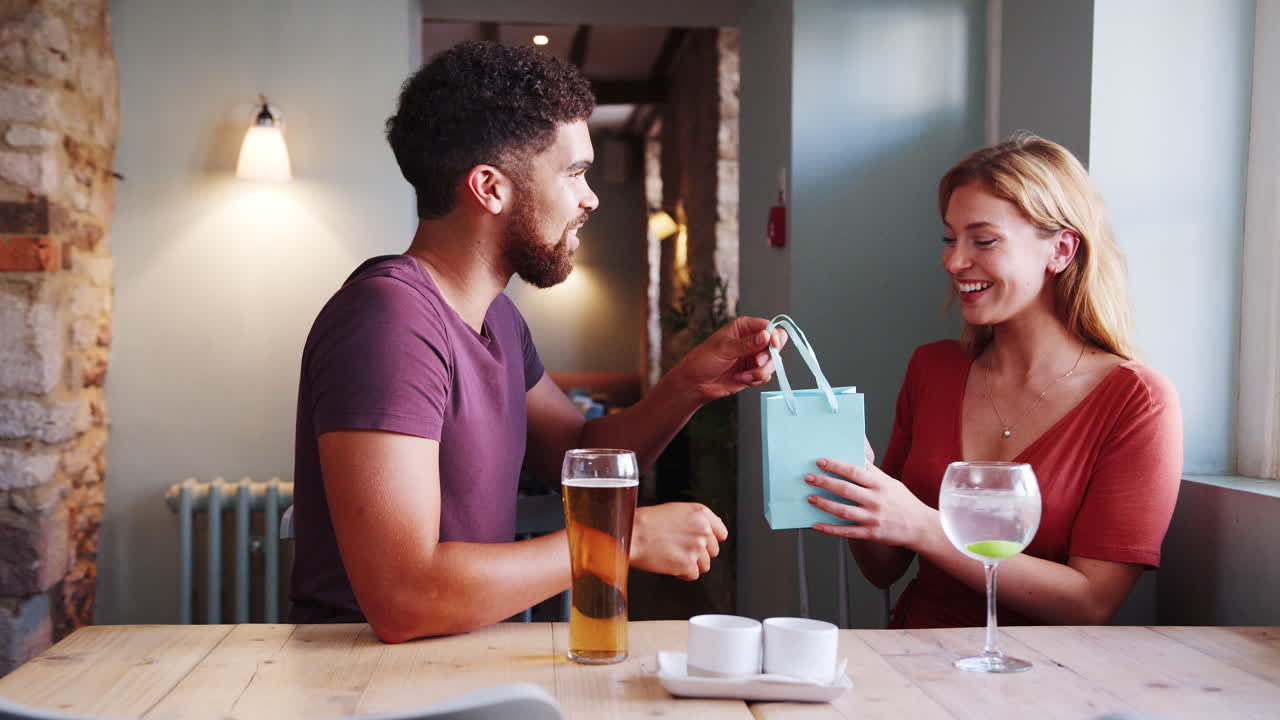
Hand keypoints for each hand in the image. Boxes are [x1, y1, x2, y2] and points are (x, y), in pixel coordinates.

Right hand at [630, 503, 728, 579]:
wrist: (632, 534)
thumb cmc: (648, 522)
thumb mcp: (677, 511)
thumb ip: (697, 520)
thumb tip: (713, 531)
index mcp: (701, 513)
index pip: (721, 534)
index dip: (710, 540)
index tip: (700, 542)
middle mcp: (703, 529)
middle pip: (713, 551)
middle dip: (698, 553)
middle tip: (679, 548)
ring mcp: (696, 547)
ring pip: (704, 565)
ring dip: (690, 564)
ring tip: (672, 555)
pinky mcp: (687, 564)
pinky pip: (692, 575)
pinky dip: (681, 573)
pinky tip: (669, 562)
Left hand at [670, 316, 787, 403]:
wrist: (696, 383)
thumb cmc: (703, 360)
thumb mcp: (724, 349)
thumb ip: (747, 344)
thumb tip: (766, 336)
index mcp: (744, 327)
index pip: (768, 326)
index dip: (774, 335)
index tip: (773, 345)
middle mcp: (752, 340)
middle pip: (776, 344)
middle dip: (768, 356)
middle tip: (756, 362)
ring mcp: (754, 356)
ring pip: (773, 362)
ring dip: (760, 371)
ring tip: (743, 375)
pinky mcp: (754, 371)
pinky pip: (767, 375)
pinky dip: (756, 379)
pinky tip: (741, 379)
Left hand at [804, 457, 933, 548]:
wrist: (921, 527)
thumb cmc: (903, 502)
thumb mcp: (891, 483)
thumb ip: (872, 473)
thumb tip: (855, 457)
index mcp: (881, 485)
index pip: (855, 471)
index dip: (836, 466)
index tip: (820, 461)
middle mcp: (876, 500)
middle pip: (846, 489)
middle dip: (825, 482)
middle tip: (809, 477)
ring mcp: (873, 518)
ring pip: (844, 511)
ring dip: (824, 504)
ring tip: (810, 498)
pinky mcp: (871, 534)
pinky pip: (847, 532)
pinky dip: (830, 529)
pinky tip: (817, 525)